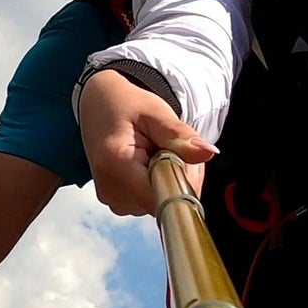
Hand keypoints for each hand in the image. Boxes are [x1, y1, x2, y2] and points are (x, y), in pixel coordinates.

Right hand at [78, 70, 216, 216]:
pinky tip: (150, 162)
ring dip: (169, 179)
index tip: (183, 154)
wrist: (98, 105)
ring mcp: (113, 200)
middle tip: (170, 145)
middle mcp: (111, 190)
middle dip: (179, 176)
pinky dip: (158, 184)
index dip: (184, 179)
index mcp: (117, 165)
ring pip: (160, 202)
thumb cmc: (125, 104)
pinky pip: (150, 201)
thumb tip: (209, 152)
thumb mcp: (154, 112)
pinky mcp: (117, 202)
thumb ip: (180, 135)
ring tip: (156, 151)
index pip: (164, 196)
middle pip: (165, 200)